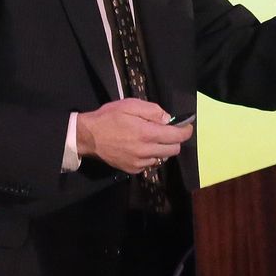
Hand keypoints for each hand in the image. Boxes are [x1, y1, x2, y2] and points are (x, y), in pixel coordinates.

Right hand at [76, 98, 193, 173]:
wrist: (88, 137)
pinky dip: (150, 156)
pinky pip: (149, 164)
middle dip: (175, 140)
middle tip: (166, 130)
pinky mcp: (132, 170)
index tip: (187, 126)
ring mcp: (139, 163)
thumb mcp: (129, 105)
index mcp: (146, 133)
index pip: (176, 136)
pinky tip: (140, 147)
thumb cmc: (109, 117)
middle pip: (173, 150)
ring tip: (150, 138)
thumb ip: (151, 111)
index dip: (185, 131)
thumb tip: (167, 119)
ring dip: (162, 148)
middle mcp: (146, 151)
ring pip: (162, 158)